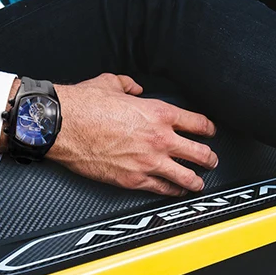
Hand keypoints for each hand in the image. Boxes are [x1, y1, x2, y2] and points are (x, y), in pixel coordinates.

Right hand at [48, 74, 218, 195]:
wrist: (63, 126)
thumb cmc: (84, 105)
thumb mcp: (111, 83)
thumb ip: (129, 85)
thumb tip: (134, 88)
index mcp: (158, 113)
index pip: (197, 124)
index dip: (208, 129)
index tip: (210, 132)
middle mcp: (159, 139)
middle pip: (200, 153)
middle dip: (210, 158)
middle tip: (212, 160)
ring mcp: (148, 162)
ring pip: (186, 177)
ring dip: (196, 180)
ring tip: (200, 183)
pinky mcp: (133, 180)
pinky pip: (161, 189)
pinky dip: (172, 191)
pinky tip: (175, 192)